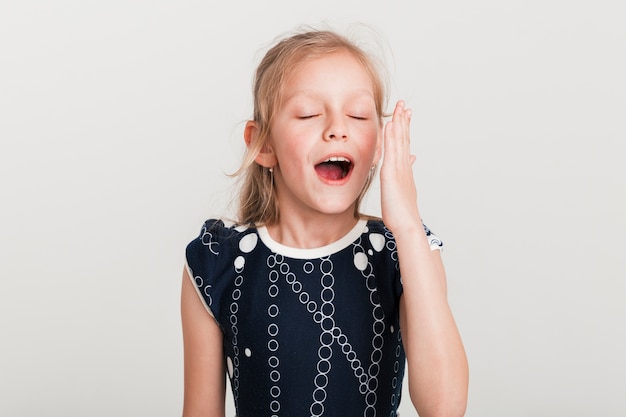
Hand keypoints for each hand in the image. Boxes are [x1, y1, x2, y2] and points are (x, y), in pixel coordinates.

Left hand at [379, 100, 420, 233]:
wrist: (406, 225)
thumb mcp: (403, 192)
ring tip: (399, 108)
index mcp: (404, 171)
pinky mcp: (391, 174)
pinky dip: (391, 137)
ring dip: (399, 123)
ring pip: (399, 141)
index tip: (406, 116)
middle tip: (404, 105)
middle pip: (404, 139)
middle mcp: (403, 167)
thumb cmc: (402, 213)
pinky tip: (391, 125)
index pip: (404, 145)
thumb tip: (410, 164)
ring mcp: (398, 169)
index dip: (405, 130)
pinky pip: (391, 151)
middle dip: (403, 121)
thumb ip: (404, 177)